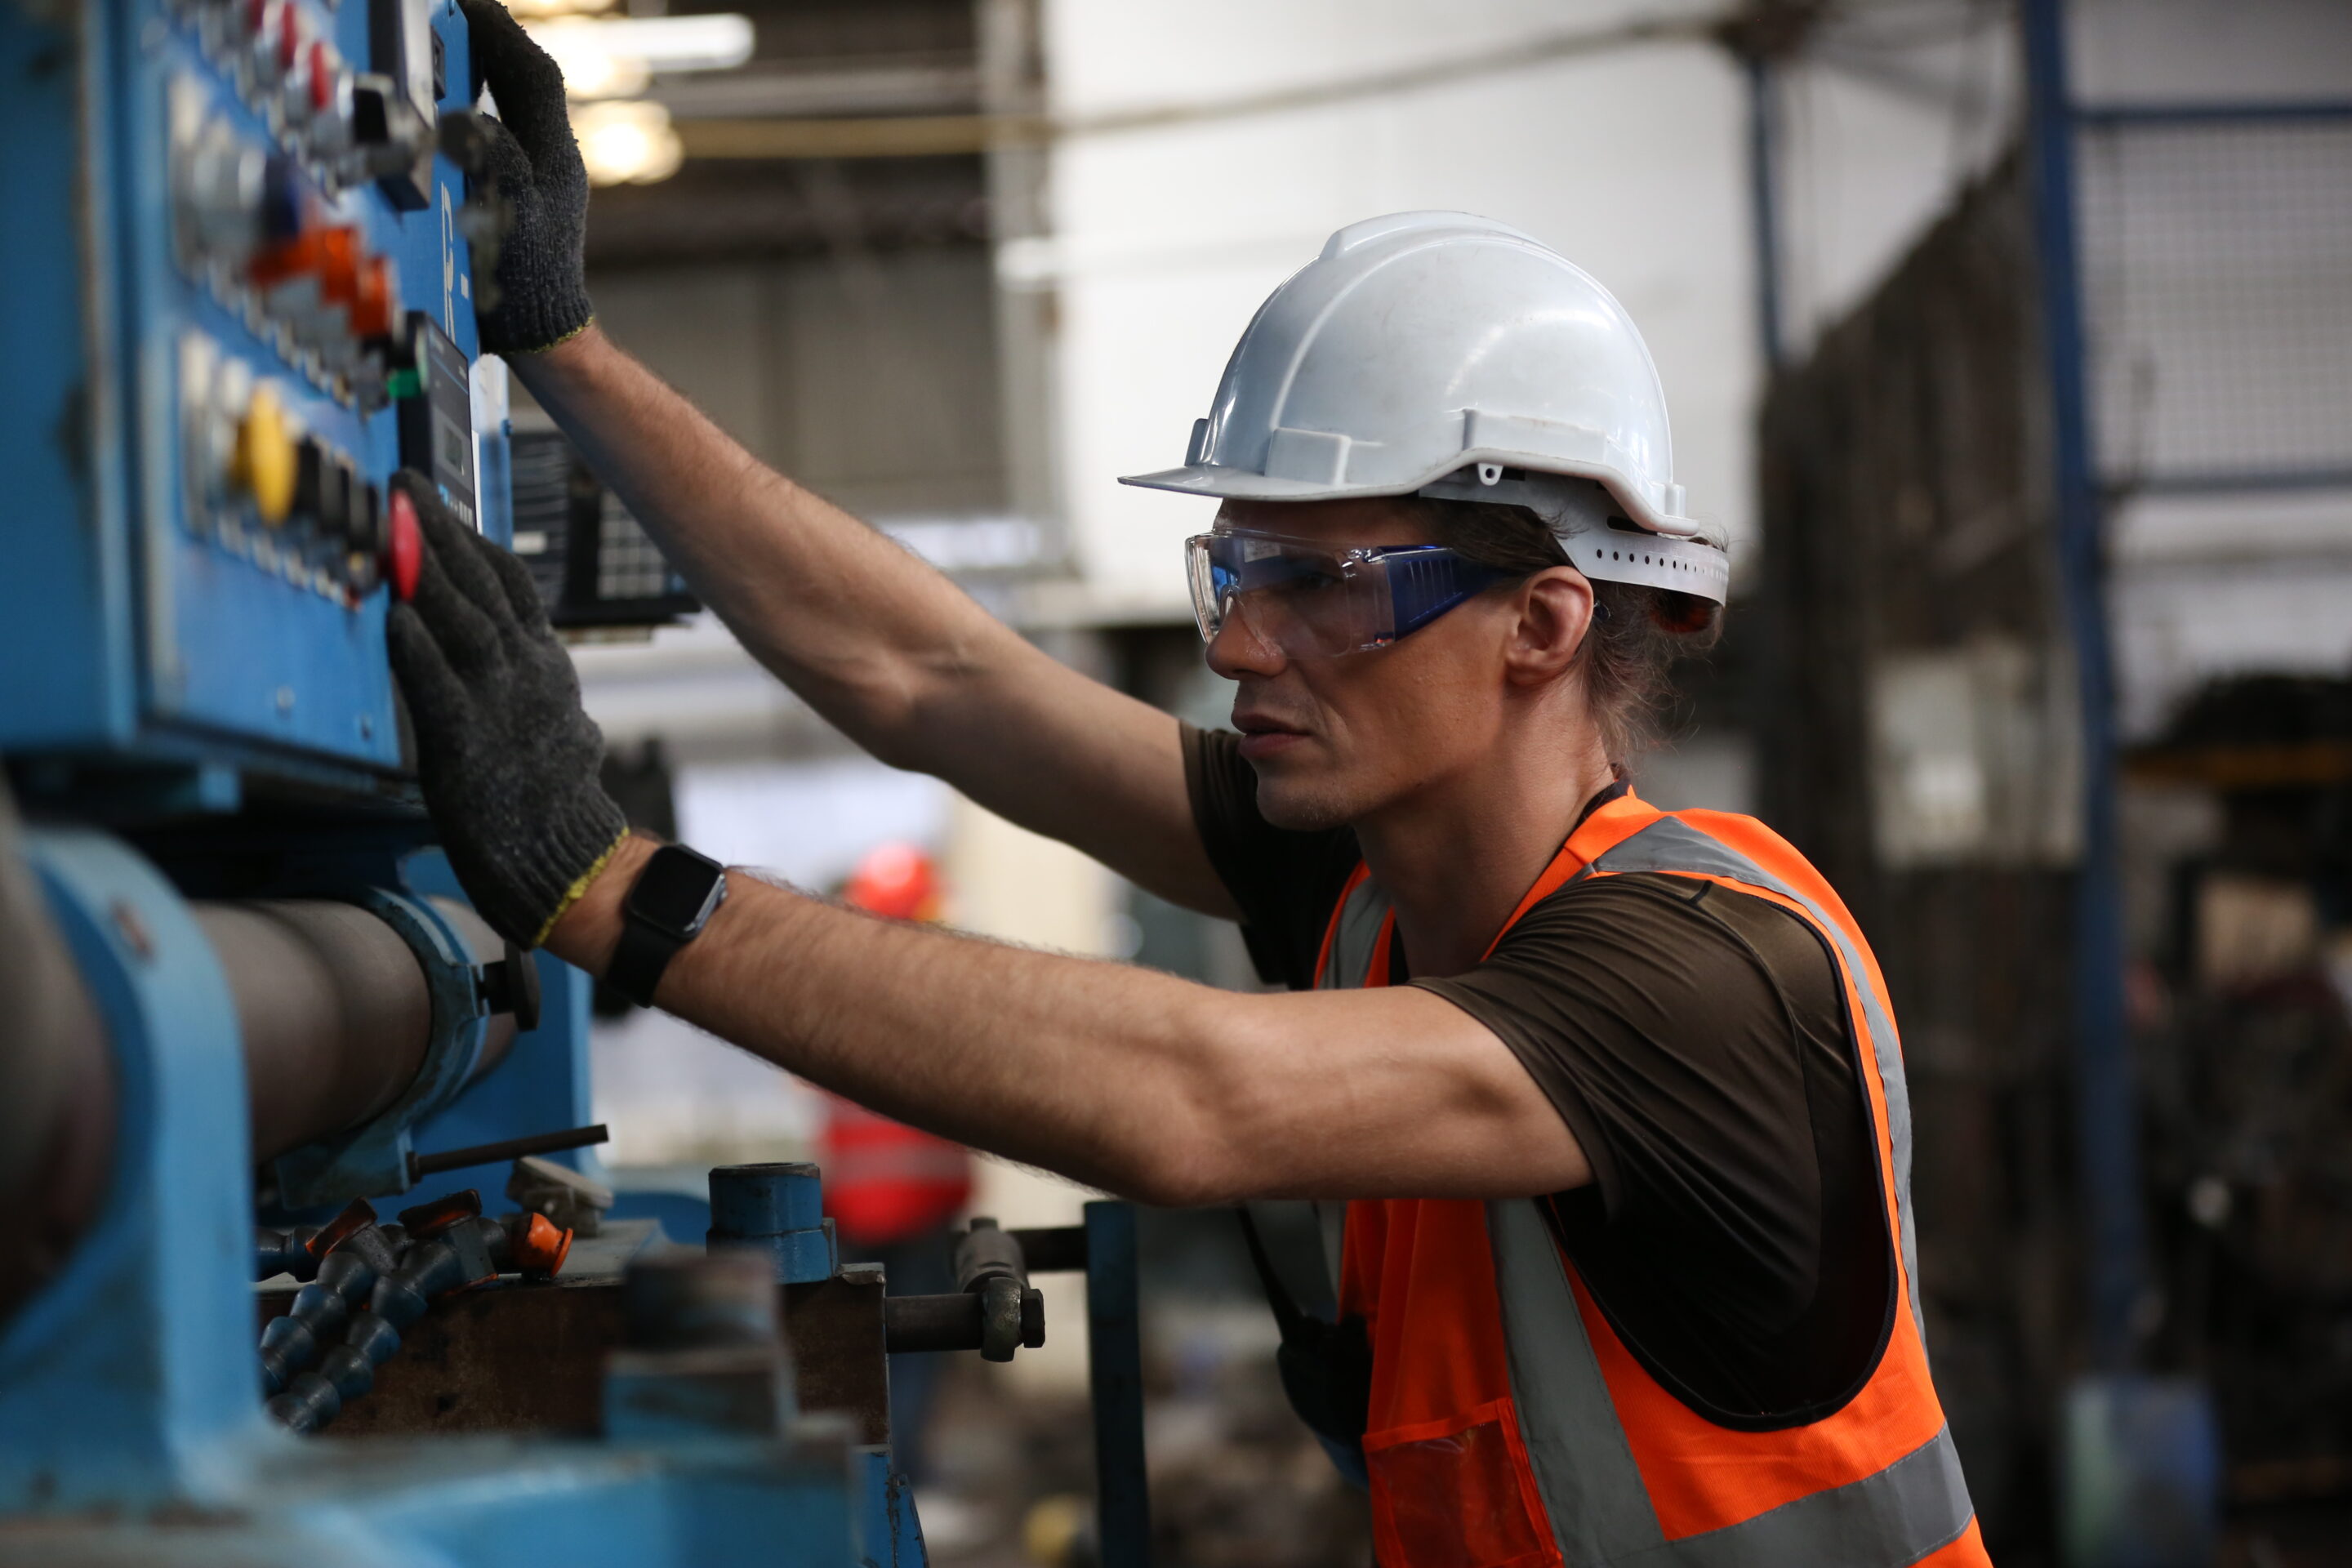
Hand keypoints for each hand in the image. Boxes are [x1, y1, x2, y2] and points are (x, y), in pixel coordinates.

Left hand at [385, 472, 627, 944]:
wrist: (571, 860)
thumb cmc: (553, 801)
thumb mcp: (556, 724)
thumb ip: (533, 684)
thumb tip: (525, 661)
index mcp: (546, 666)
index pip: (512, 584)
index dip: (473, 538)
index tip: (438, 502)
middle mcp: (527, 671)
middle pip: (481, 583)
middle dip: (439, 527)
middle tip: (403, 484)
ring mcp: (499, 703)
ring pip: (461, 618)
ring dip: (424, 565)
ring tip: (393, 521)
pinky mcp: (467, 741)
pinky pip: (436, 684)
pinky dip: (416, 646)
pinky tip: (395, 614)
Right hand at [460, 0, 593, 354]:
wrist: (542, 334)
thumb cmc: (527, 285)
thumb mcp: (507, 217)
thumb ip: (492, 162)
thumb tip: (468, 116)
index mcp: (552, 155)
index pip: (531, 71)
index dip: (497, 30)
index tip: (463, 1)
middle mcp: (552, 158)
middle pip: (526, 79)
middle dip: (491, 39)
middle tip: (452, 11)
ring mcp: (541, 176)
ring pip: (516, 104)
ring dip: (485, 68)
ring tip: (449, 41)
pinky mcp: (523, 194)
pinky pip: (502, 130)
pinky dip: (478, 104)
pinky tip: (450, 104)